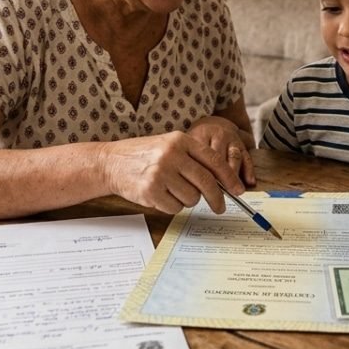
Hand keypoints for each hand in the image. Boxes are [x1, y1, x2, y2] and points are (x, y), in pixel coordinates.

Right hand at [99, 132, 243, 214]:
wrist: (110, 162)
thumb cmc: (144, 156)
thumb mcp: (169, 146)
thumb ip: (194, 159)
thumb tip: (223, 182)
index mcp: (180, 140)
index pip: (214, 160)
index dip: (229, 178)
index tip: (238, 190)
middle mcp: (171, 154)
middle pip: (206, 183)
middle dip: (217, 199)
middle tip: (220, 208)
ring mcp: (160, 173)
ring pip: (191, 198)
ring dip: (187, 200)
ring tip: (172, 190)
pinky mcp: (150, 191)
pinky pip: (175, 207)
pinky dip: (172, 206)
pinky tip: (160, 195)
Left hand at [188, 115, 255, 186]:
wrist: (215, 124)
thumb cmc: (199, 140)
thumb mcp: (190, 145)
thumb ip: (192, 161)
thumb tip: (194, 185)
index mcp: (202, 135)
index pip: (202, 155)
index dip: (203, 172)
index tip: (203, 188)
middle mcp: (219, 135)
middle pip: (219, 156)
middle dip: (220, 176)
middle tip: (219, 193)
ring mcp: (232, 139)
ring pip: (234, 157)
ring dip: (234, 175)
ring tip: (235, 191)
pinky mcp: (243, 145)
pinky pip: (247, 158)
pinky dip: (249, 171)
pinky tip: (249, 182)